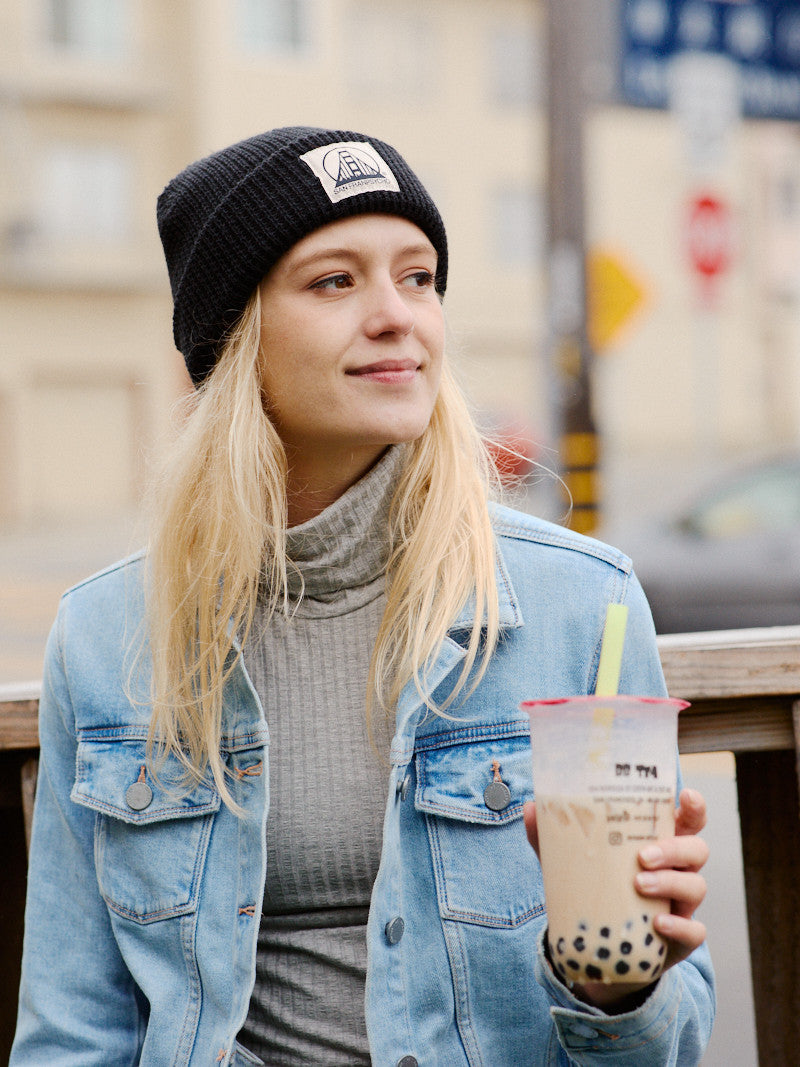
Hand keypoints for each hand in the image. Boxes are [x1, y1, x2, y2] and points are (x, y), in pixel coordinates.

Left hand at [523, 788, 708, 1010]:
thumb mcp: (573, 862)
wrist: (600, 946)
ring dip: (670, 882)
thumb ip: (553, 837)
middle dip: (674, 848)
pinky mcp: (680, 937)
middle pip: (696, 849)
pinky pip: (695, 930)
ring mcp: (682, 903)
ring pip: (696, 885)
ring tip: (638, 884)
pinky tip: (658, 923)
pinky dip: (680, 926)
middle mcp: (677, 870)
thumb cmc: (595, 889)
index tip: (685, 795)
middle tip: (641, 856)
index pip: (687, 820)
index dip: (694, 807)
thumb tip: (531, 807)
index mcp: (657, 843)